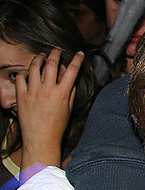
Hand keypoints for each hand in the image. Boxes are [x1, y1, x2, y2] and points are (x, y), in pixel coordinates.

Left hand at [16, 48, 82, 170]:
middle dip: (55, 53)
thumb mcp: (69, 109)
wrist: (41, 139)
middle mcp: (47, 90)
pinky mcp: (21, 96)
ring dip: (39, 58)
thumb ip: (71, 93)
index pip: (72, 71)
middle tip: (56, 50)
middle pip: (52, 64)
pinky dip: (24, 72)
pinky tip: (28, 72)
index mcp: (62, 94)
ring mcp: (33, 92)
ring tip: (41, 56)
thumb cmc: (57, 127)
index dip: (77, 60)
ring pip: (35, 67)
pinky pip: (21, 78)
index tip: (80, 54)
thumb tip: (72, 81)